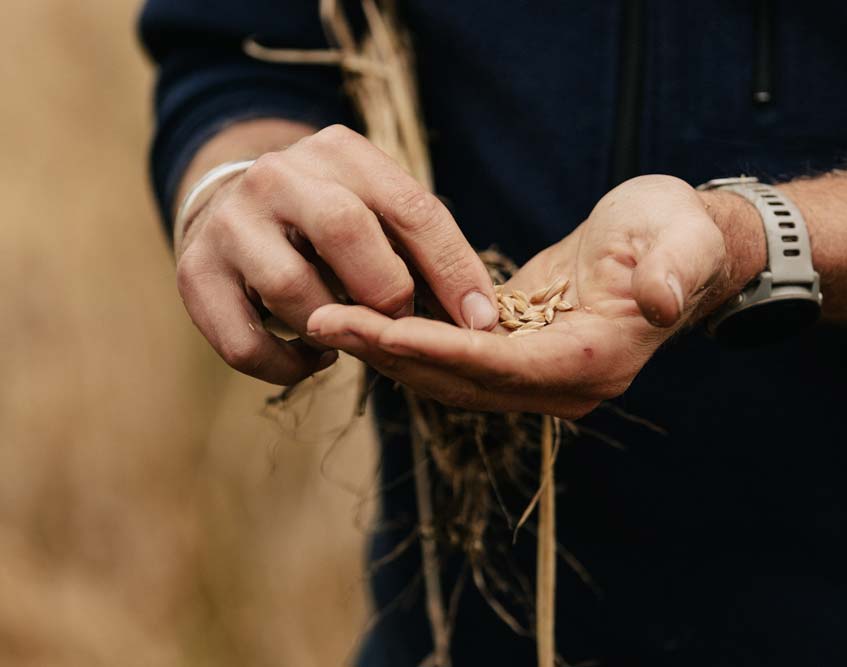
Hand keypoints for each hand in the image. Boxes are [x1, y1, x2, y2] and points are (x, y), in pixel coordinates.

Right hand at [175, 124, 498, 384]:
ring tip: (350, 337)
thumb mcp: (375, 210)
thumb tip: (479, 319)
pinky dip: (288, 366)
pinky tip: (313, 357)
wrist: (229, 210)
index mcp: (340, 152)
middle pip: (345, 230)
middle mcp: (279, 175)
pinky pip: (245, 343)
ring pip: (292, 289)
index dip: (452, 269)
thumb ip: (421, 249)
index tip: (481, 321)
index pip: (411, 207)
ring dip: (334, 330)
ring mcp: (230, 222)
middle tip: (399, 321)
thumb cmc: (328, 223)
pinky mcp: (195, 274)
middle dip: (386, 291)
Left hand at [307, 175, 758, 417]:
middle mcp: (564, 384)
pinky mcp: (520, 357)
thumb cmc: (677, 232)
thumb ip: (674, 271)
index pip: (504, 366)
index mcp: (597, 361)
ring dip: (387, 351)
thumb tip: (659, 301)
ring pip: (449, 377)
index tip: (374, 328)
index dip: (438, 350)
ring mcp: (540, 377)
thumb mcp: (682, 238)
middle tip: (321, 319)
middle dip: (392, 353)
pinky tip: (361, 316)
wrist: (674, 244)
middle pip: (463, 381)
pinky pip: (454, 358)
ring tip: (324, 318)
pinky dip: (409, 341)